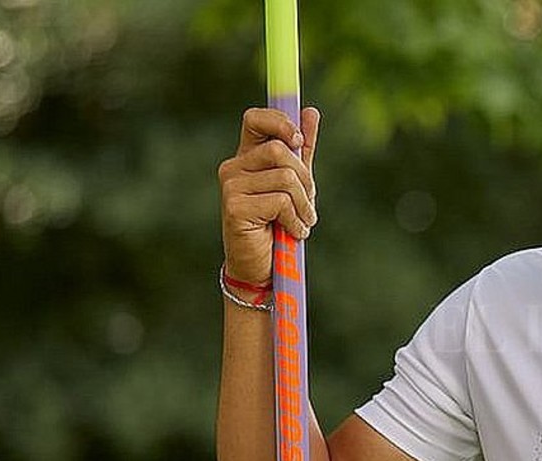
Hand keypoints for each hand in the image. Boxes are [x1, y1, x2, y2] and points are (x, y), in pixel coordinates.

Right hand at [218, 106, 320, 285]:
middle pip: (280, 151)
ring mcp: (231, 187)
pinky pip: (280, 202)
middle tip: (308, 203)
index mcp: (246, 156)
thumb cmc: (279, 223)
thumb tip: (310, 111)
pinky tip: (292, 233)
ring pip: (285, 178)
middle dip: (305, 179)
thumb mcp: (296, 183)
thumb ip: (301, 150)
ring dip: (304, 204)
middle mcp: (233, 167)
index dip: (280, 122)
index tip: (299, 141)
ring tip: (302, 221)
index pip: (255, 119)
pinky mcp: (235, 208)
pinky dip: (296, 220)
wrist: (262, 267)